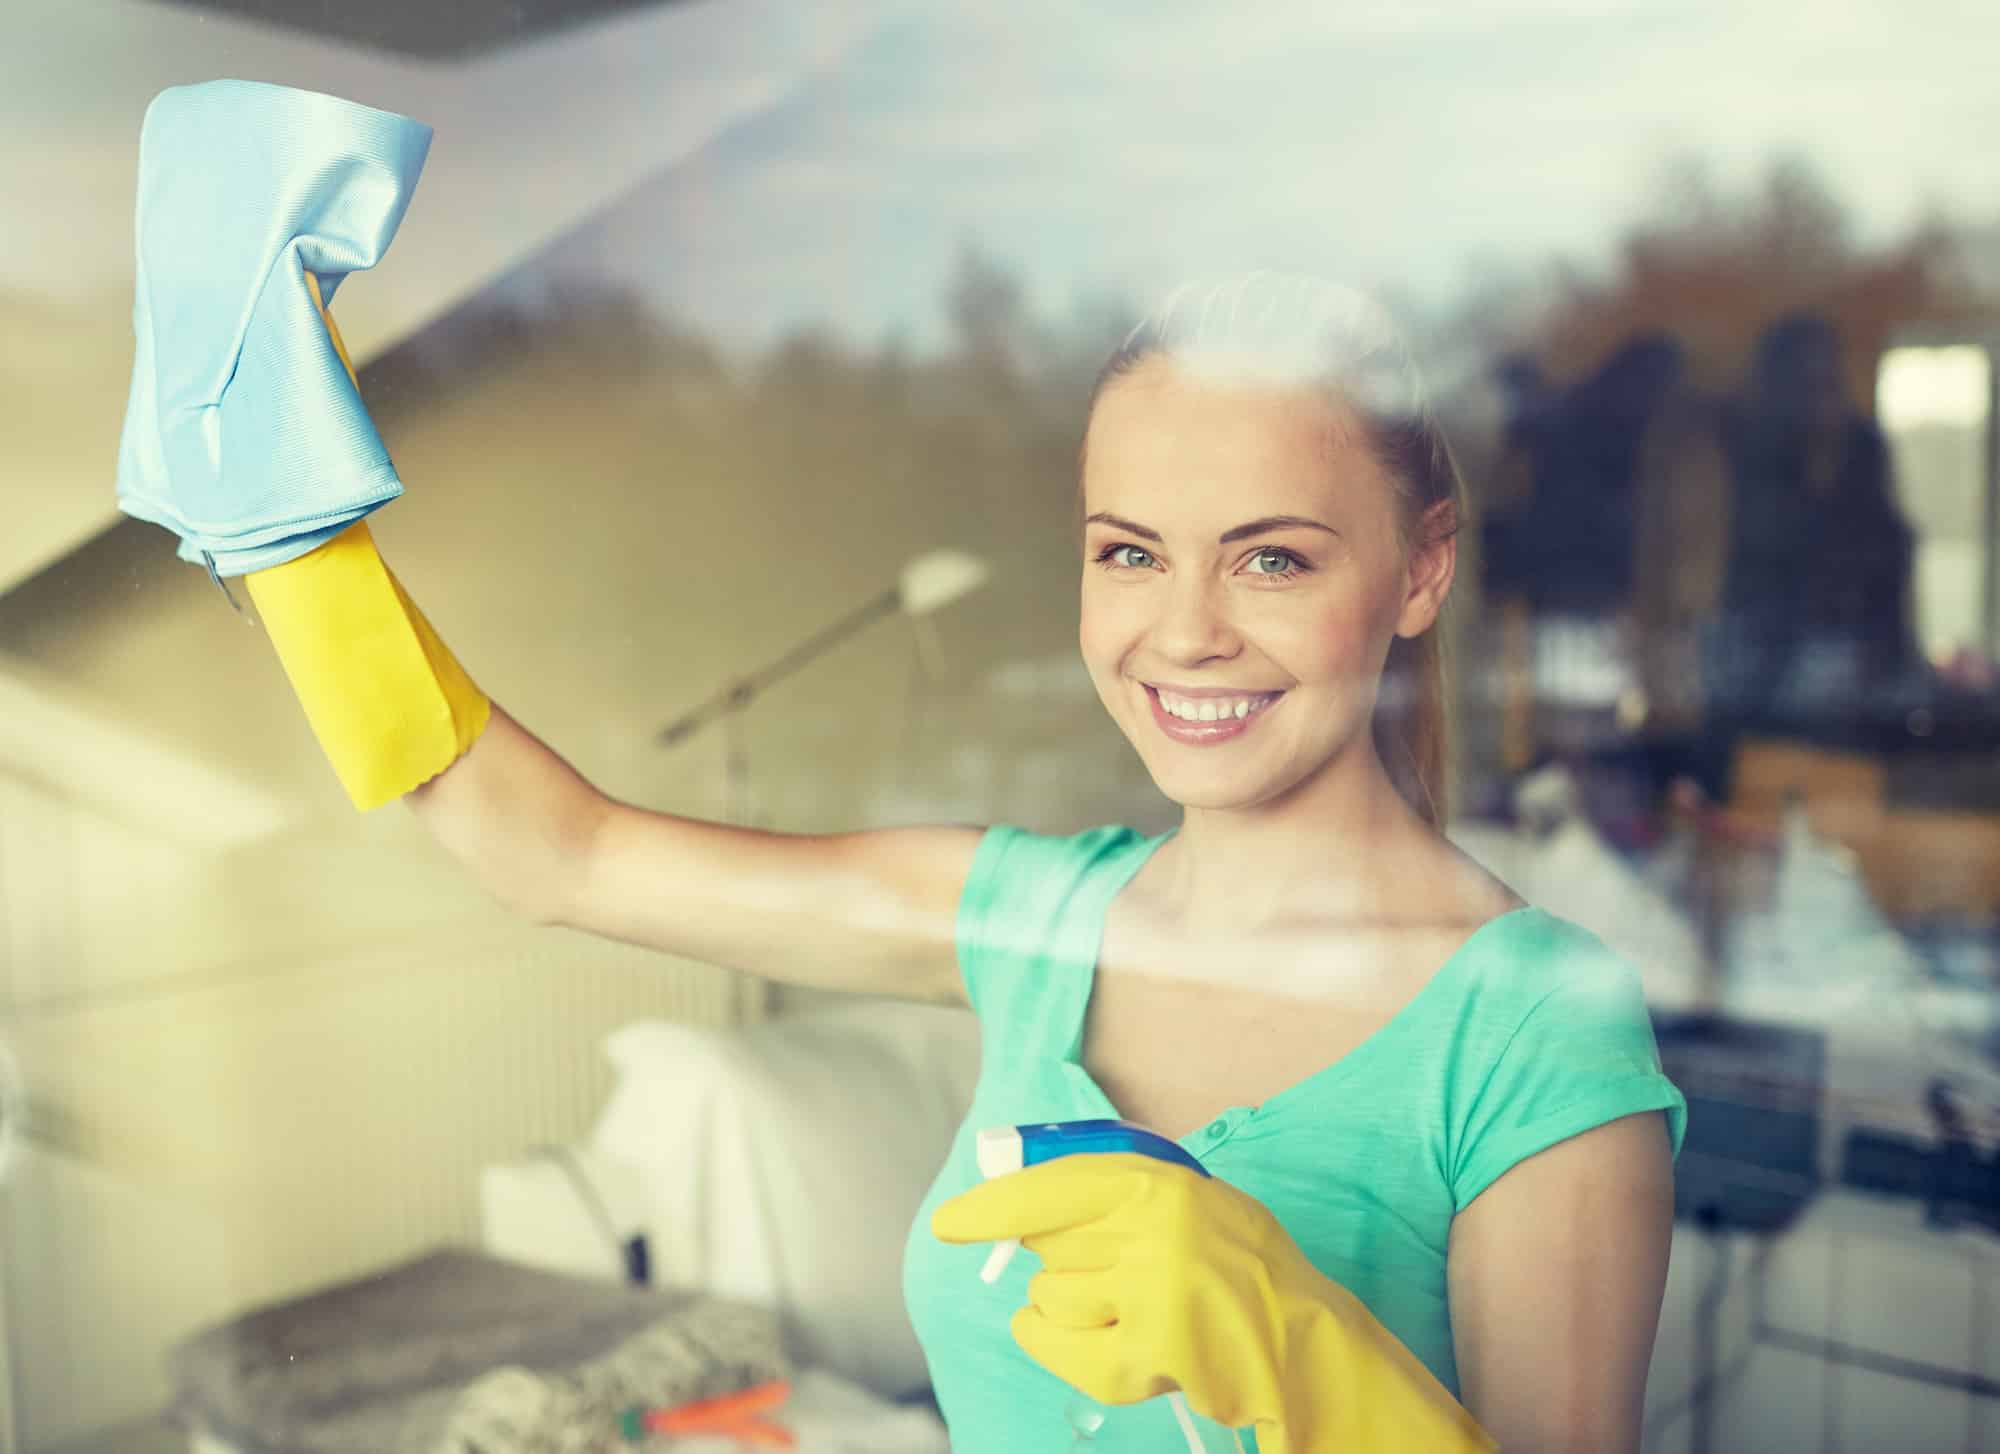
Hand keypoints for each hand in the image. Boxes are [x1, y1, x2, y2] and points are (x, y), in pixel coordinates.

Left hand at [934, 1153, 1493, 1453]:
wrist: (1305, 1340)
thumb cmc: (1241, 1269)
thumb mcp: (1189, 1204)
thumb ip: (1116, 1198)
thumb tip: (1022, 1212)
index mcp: (1158, 1182)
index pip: (1052, 1184)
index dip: (993, 1206)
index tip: (951, 1224)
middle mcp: (1153, 1226)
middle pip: (1047, 1249)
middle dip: (1063, 1266)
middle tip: (1121, 1276)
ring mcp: (1152, 1287)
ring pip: (1052, 1299)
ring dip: (1074, 1312)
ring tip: (1135, 1313)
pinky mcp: (1154, 1345)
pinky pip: (1068, 1349)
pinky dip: (1062, 1350)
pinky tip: (1098, 1346)